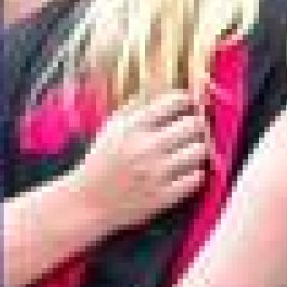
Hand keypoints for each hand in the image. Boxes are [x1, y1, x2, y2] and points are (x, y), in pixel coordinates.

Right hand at [77, 93, 210, 230]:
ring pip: (200, 151)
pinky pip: (197, 178)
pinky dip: (196, 173)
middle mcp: (145, 147)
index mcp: (132, 126)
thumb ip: (137, 106)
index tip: (191, 105)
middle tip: (194, 130)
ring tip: (191, 151)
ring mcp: (156, 174)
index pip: (175, 101)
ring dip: (200, 149)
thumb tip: (162, 82)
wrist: (87, 203)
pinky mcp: (164, 197)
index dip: (189, 101)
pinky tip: (187, 171)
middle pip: (194, 125)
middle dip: (198, 125)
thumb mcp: (112, 128)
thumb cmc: (101, 162)